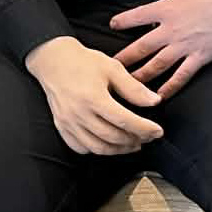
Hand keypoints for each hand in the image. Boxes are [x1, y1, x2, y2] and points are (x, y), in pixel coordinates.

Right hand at [24, 36, 163, 154]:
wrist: (53, 61)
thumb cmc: (83, 62)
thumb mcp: (113, 68)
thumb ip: (134, 88)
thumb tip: (155, 101)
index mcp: (93, 98)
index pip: (124, 121)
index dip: (144, 129)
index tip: (158, 132)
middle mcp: (79, 114)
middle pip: (112, 137)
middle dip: (134, 140)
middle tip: (148, 138)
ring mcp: (68, 123)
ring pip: (97, 147)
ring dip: (118, 150)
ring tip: (133, 144)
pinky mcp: (61, 127)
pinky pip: (80, 147)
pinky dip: (97, 150)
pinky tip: (109, 144)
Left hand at [110, 0, 211, 98]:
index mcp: (166, 9)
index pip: (136, 17)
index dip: (122, 21)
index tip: (112, 26)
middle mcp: (171, 30)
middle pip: (140, 48)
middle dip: (123, 59)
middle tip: (108, 69)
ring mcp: (184, 46)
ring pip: (156, 66)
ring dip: (140, 77)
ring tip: (127, 86)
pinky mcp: (200, 57)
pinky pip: (181, 76)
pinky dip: (169, 88)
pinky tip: (159, 96)